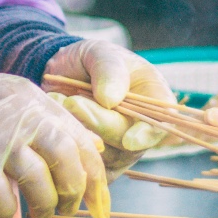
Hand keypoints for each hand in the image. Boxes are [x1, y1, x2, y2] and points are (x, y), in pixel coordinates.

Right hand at [0, 65, 103, 217]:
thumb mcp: (9, 95)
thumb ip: (45, 117)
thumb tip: (90, 146)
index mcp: (34, 99)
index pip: (83, 139)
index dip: (96, 177)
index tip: (99, 204)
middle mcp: (21, 116)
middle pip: (69, 159)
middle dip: (75, 193)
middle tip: (67, 210)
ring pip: (40, 182)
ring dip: (44, 207)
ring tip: (39, 213)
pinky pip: (2, 198)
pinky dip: (5, 211)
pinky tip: (0, 211)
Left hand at [45, 39, 175, 175]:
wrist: (62, 74)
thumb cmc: (90, 60)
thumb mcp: (100, 53)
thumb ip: (108, 70)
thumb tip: (110, 99)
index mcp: (155, 100)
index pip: (161, 124)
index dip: (147, 135)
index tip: (129, 140)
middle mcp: (141, 129)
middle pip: (128, 143)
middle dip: (99, 124)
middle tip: (73, 102)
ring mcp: (120, 150)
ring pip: (104, 156)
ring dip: (79, 131)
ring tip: (59, 100)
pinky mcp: (96, 162)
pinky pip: (83, 165)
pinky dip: (67, 144)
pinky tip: (56, 119)